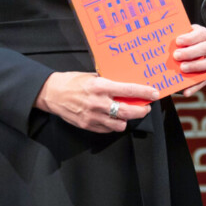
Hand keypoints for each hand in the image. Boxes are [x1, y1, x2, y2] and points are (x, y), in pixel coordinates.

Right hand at [35, 72, 158, 132]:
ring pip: (120, 124)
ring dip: (126, 119)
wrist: (51, 94)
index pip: (128, 90)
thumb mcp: (91, 76)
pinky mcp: (88, 125)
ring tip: (126, 113)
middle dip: (141, 111)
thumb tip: (125, 86)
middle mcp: (98, 103)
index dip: (144, 93)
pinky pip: (108, 129)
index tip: (154, 94)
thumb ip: (108, 82)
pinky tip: (112, 118)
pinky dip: (113, 124)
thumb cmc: (72, 82)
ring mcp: (93, 116)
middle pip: (128, 111)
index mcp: (100, 87)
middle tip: (145, 108)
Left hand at [174, 24, 205, 96]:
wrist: (177, 57)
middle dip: (191, 52)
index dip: (191, 37)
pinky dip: (195, 86)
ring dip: (196, 66)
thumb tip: (158, 40)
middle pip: (205, 47)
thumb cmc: (174, 46)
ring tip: (182, 69)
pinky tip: (185, 92)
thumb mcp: (173, 40)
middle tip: (176, 56)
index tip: (178, 41)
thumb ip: (170, 39)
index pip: (202, 33)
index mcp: (201, 34)